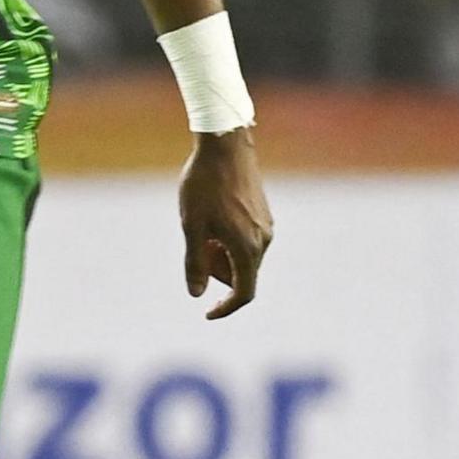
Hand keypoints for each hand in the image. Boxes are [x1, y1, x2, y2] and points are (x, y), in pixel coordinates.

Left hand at [180, 126, 271, 317]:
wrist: (225, 145)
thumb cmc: (205, 185)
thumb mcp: (192, 226)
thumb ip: (195, 263)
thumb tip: (196, 294)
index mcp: (247, 248)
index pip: (243, 293)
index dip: (225, 308)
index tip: (207, 313)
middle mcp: (263, 240)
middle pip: (242, 274)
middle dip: (217, 272)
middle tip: (194, 250)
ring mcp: (266, 226)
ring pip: (244, 257)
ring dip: (222, 255)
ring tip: (201, 230)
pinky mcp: (263, 214)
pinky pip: (248, 240)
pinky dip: (230, 242)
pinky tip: (213, 219)